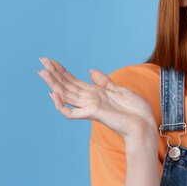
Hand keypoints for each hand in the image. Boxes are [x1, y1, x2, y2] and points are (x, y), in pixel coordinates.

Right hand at [37, 57, 154, 139]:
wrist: (145, 125)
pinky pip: (71, 112)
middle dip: (53, 73)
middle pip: (66, 85)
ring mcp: (89, 107)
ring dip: (53, 83)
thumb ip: (104, 81)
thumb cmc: (136, 111)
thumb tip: (91, 71)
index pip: (73, 80)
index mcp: (95, 93)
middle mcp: (89, 99)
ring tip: (42, 72)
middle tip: (41, 60)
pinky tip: (54, 94)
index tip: (50, 61)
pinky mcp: (92, 114)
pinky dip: (61, 105)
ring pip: (65, 95)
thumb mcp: (120, 90)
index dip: (61, 71)